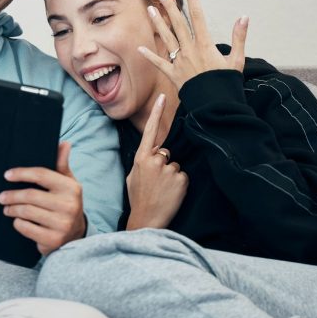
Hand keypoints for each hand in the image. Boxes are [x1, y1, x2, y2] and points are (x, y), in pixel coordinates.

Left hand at [0, 142, 85, 254]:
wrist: (76, 235)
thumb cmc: (66, 203)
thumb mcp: (67, 184)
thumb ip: (61, 164)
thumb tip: (64, 143)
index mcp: (71, 188)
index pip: (42, 175)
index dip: (22, 173)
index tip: (7, 175)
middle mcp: (69, 205)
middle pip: (30, 195)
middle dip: (11, 195)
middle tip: (1, 197)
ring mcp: (62, 224)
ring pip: (26, 212)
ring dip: (11, 209)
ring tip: (6, 208)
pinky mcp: (53, 239)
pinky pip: (26, 228)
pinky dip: (18, 223)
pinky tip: (17, 221)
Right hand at [125, 94, 188, 229]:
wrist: (146, 220)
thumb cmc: (138, 198)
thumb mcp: (133, 176)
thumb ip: (142, 161)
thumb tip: (151, 154)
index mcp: (141, 158)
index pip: (150, 131)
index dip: (157, 113)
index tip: (163, 97)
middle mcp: (155, 160)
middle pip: (166, 153)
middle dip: (164, 165)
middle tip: (156, 183)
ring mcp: (169, 169)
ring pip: (175, 166)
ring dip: (172, 176)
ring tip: (163, 191)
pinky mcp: (181, 179)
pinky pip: (183, 176)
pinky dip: (179, 184)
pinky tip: (171, 194)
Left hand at [138, 0, 248, 89]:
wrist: (216, 105)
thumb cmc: (228, 83)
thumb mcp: (237, 60)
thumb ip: (239, 37)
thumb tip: (244, 17)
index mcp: (205, 44)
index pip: (198, 15)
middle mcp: (190, 50)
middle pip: (178, 23)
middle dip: (169, 6)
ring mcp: (181, 62)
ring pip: (167, 38)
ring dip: (158, 23)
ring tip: (150, 9)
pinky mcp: (174, 74)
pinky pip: (160, 64)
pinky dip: (150, 56)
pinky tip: (140, 48)